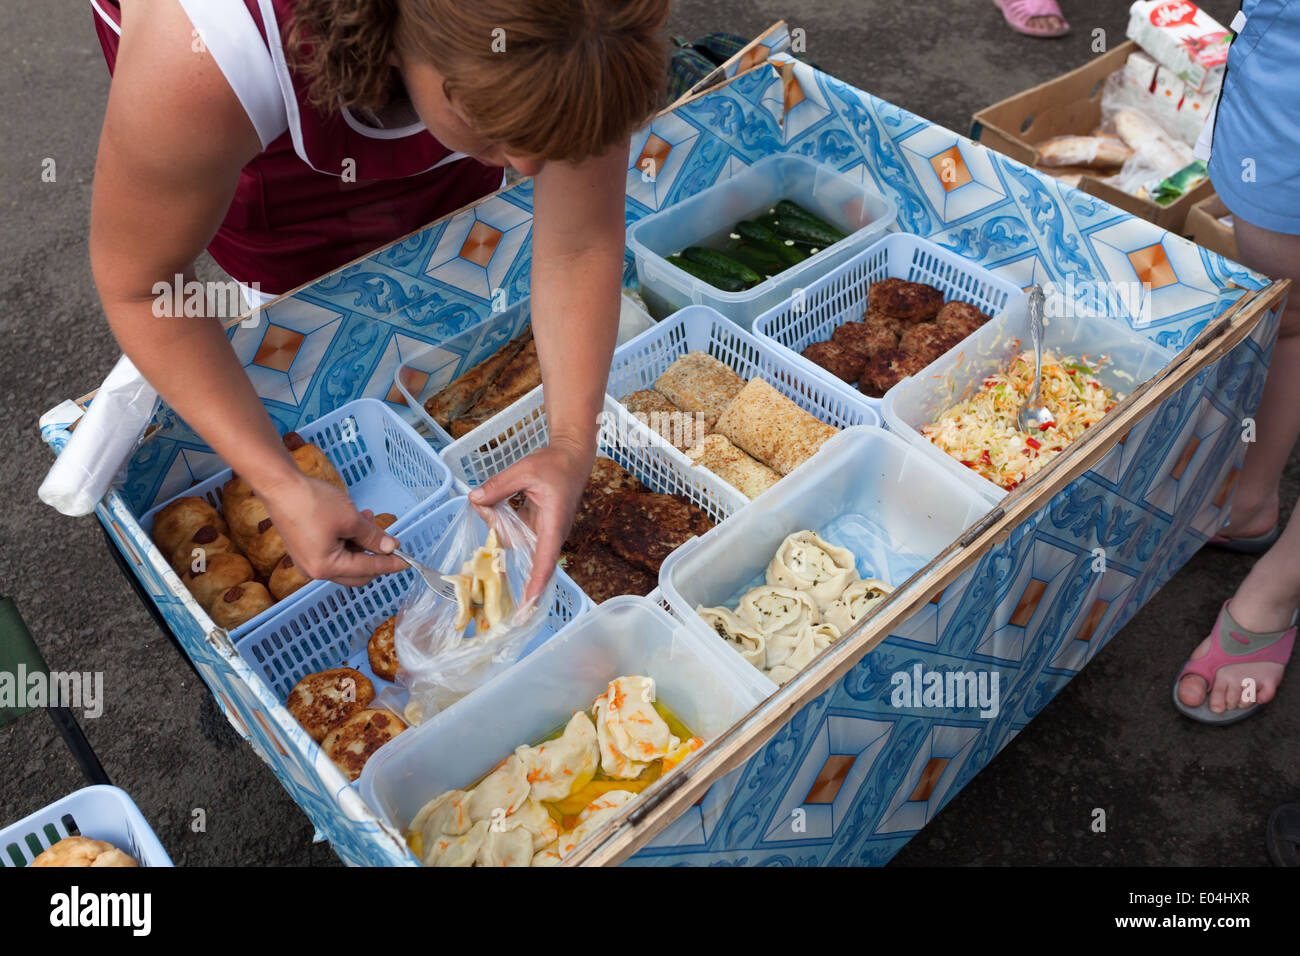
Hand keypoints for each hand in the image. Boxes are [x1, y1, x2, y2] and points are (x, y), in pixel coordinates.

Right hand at [257, 471, 407, 586]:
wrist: (280, 487)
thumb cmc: (313, 503)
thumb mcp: (351, 519)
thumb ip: (373, 537)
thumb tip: (389, 548)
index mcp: (327, 567)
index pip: (368, 569)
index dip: (390, 564)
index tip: (407, 562)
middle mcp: (315, 571)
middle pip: (357, 572)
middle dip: (375, 555)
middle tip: (388, 539)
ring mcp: (308, 561)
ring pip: (346, 560)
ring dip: (361, 543)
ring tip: (369, 519)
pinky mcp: (304, 550)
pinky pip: (333, 551)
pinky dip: (347, 540)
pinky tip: (355, 521)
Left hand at [468, 438, 593, 605]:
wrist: (572, 457)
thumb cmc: (555, 464)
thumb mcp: (524, 471)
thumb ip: (498, 486)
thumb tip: (474, 500)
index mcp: (553, 524)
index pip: (544, 562)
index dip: (535, 586)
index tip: (526, 607)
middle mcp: (552, 534)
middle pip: (530, 560)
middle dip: (507, 558)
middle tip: (488, 531)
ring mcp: (546, 532)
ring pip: (518, 545)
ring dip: (500, 532)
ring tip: (486, 507)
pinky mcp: (539, 527)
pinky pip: (518, 535)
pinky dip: (503, 526)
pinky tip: (490, 508)